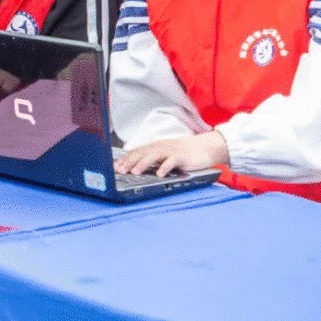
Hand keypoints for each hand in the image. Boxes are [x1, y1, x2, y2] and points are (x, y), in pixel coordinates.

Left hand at [114, 132, 228, 177]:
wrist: (205, 146)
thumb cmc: (184, 152)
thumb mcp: (165, 154)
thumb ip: (153, 159)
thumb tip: (136, 166)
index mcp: (155, 147)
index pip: (136, 152)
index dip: (125, 159)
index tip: (115, 166)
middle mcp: (160, 147)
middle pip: (142, 153)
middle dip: (129, 162)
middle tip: (119, 170)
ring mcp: (171, 151)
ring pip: (154, 156)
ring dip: (143, 164)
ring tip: (135, 172)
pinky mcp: (182, 157)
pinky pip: (172, 162)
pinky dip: (165, 167)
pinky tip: (159, 174)